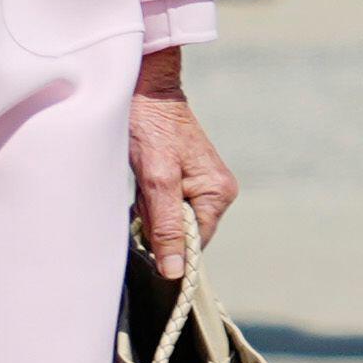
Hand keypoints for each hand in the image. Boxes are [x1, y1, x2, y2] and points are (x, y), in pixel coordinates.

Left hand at [129, 49, 237, 276]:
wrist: (144, 90)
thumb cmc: (151, 128)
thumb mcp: (156, 180)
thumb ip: (166, 226)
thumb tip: (175, 271)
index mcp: (218, 194)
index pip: (194, 244)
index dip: (167, 243)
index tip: (146, 222)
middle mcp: (217, 191)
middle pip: (183, 233)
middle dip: (157, 223)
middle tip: (144, 193)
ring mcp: (203, 184)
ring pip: (172, 220)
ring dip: (152, 210)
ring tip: (144, 182)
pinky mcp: (187, 178)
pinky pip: (168, 206)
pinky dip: (151, 200)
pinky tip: (145, 181)